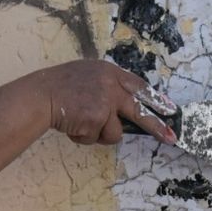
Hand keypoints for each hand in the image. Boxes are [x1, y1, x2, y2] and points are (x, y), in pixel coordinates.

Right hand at [38, 60, 177, 145]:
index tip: (169, 109)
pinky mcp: (97, 118)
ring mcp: (105, 102)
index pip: (139, 86)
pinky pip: (96, 138)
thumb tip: (122, 110)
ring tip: (80, 123)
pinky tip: (72, 126)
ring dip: (98, 134)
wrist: (39, 96)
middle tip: (172, 137)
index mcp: (108, 72)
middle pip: (140, 110)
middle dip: (157, 126)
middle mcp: (111, 85)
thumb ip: (105, 86)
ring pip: (115, 133)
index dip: (155, 99)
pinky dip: (83, 137)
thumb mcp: (85, 76)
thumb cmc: (57, 87)